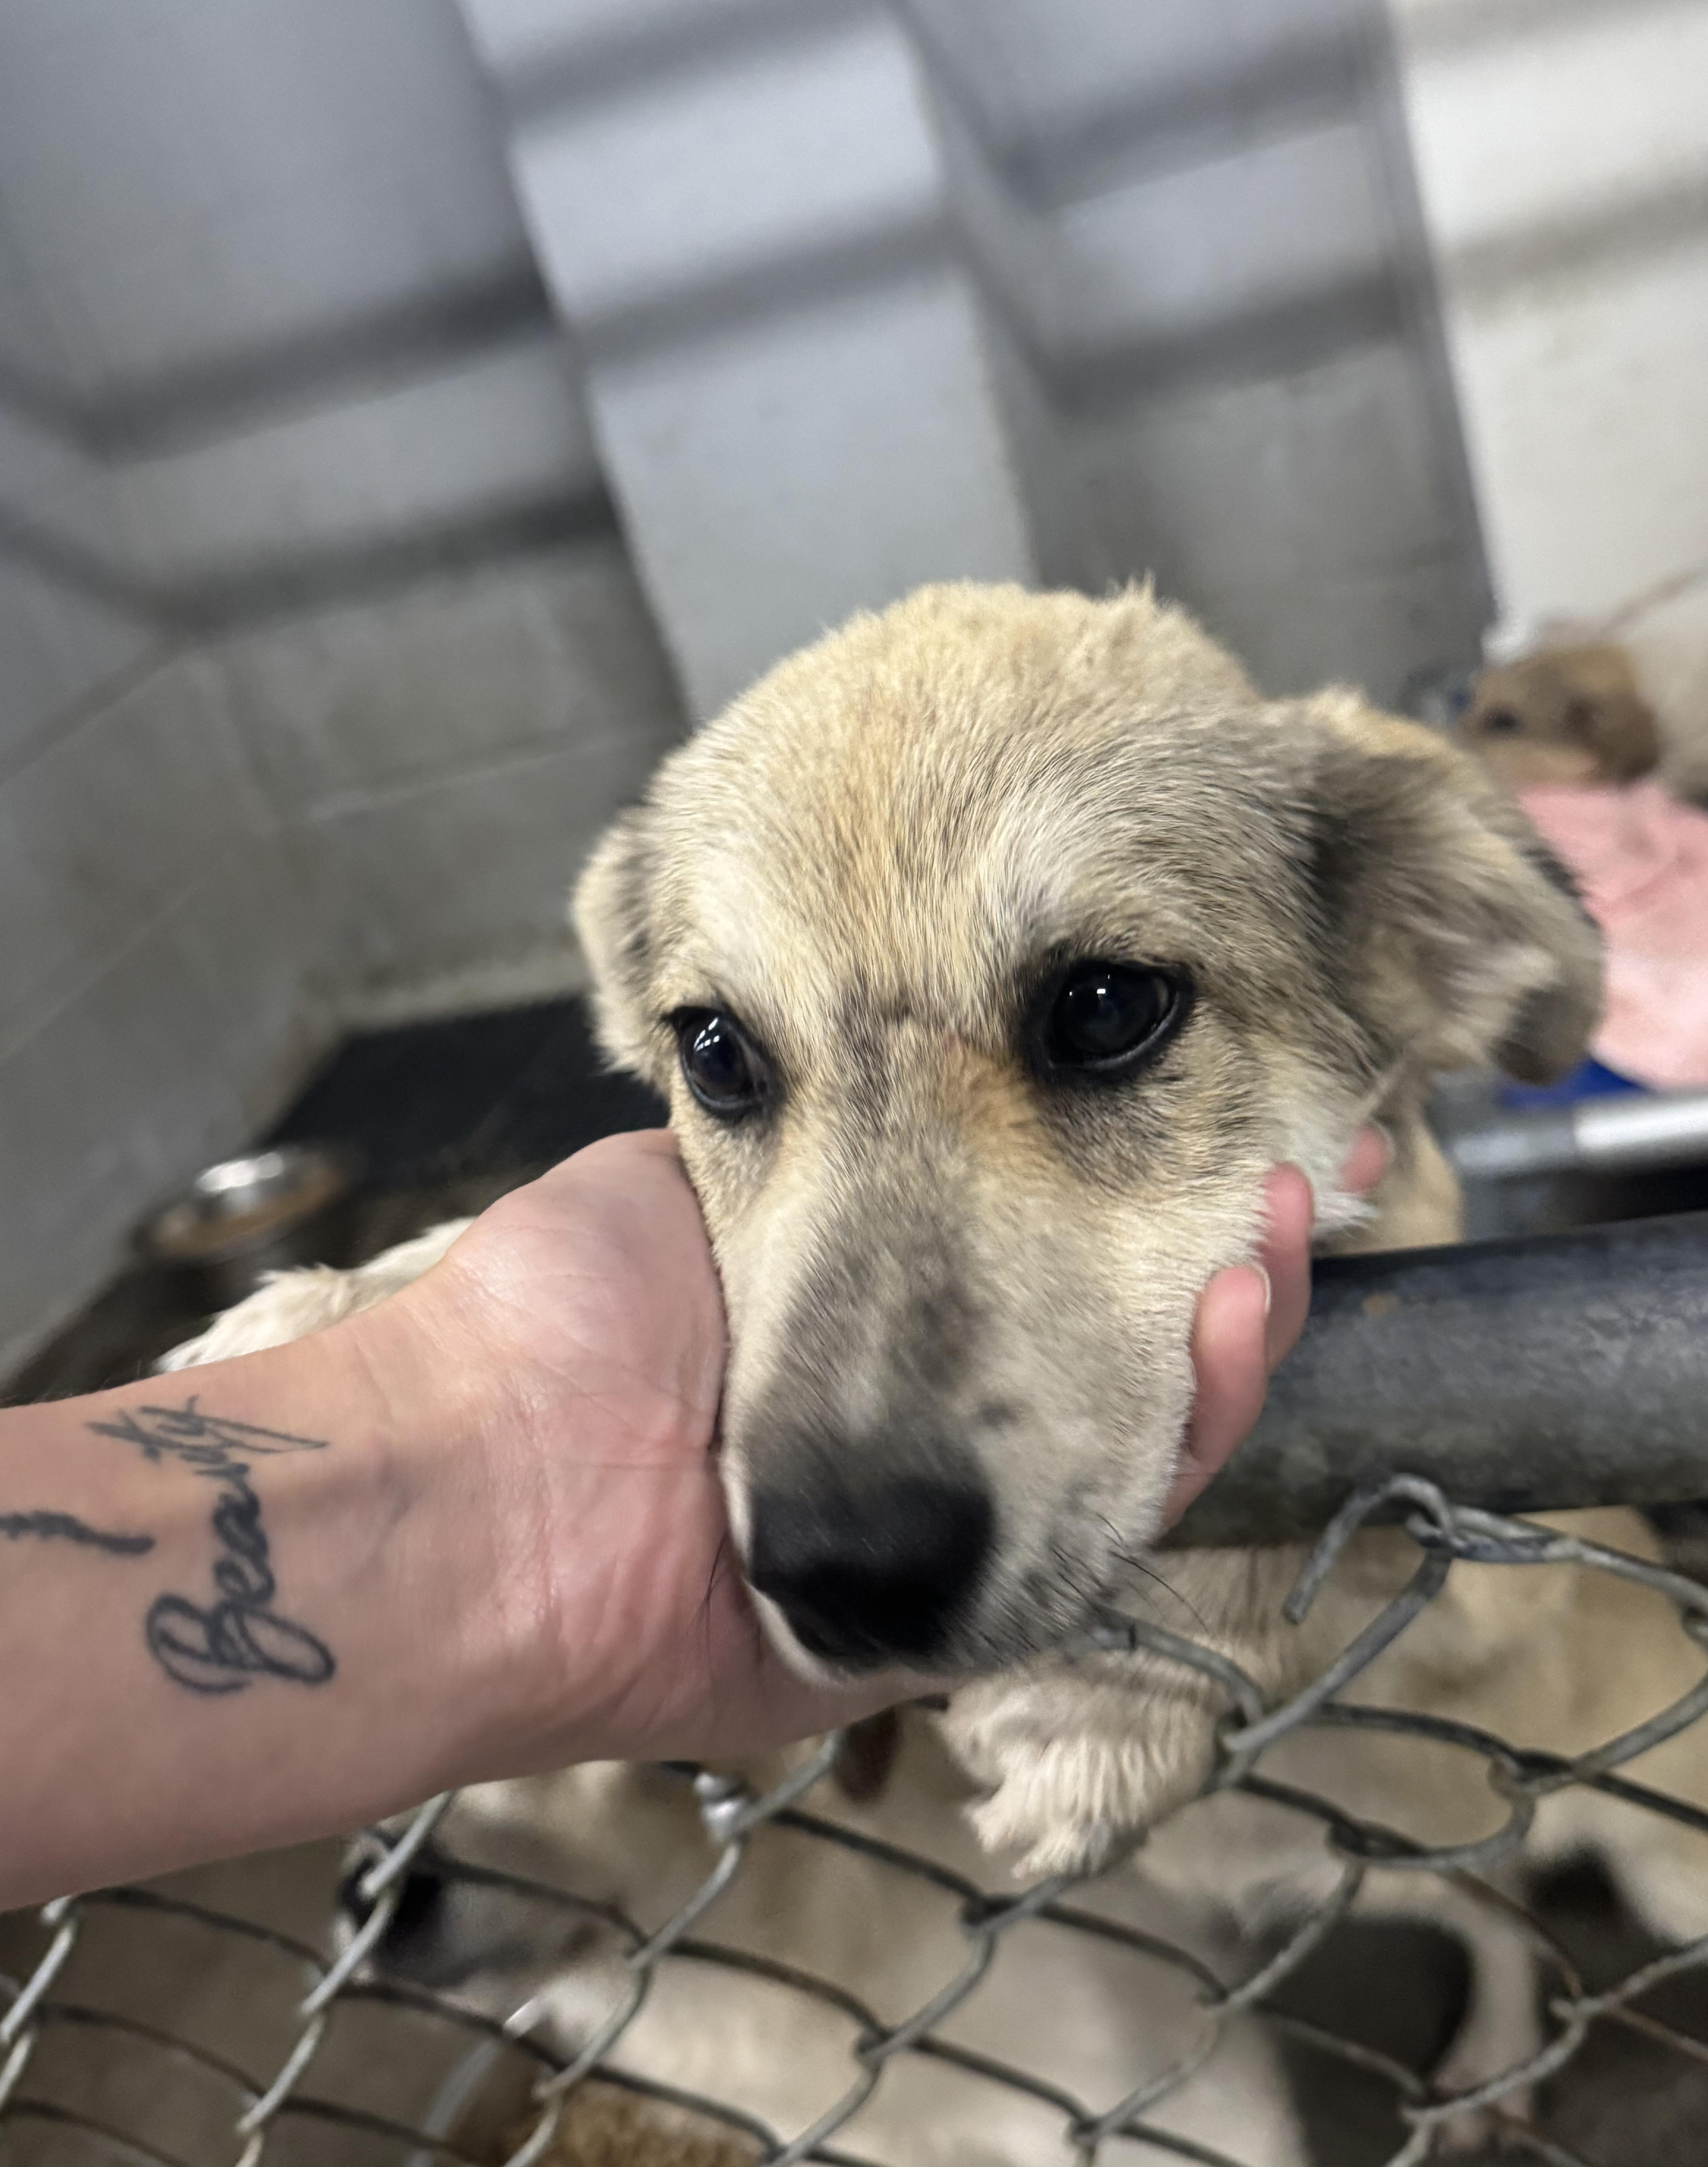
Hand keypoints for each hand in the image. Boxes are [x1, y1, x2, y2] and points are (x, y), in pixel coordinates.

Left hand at [399, 1127, 1389, 1768]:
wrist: (488, 1472)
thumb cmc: (564, 1309)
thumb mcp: (711, 1162)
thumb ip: (820, 1108)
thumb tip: (894, 1028)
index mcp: (875, 1315)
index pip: (1054, 1243)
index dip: (1145, 1168)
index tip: (1213, 1076)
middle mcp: (926, 1421)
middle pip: (1124, 1339)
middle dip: (1227, 1244)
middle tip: (1315, 1153)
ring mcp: (956, 1528)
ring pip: (1148, 1426)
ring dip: (1240, 1314)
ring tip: (1292, 1212)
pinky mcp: (971, 1615)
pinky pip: (1120, 1524)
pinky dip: (1198, 1413)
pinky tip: (1241, 1303)